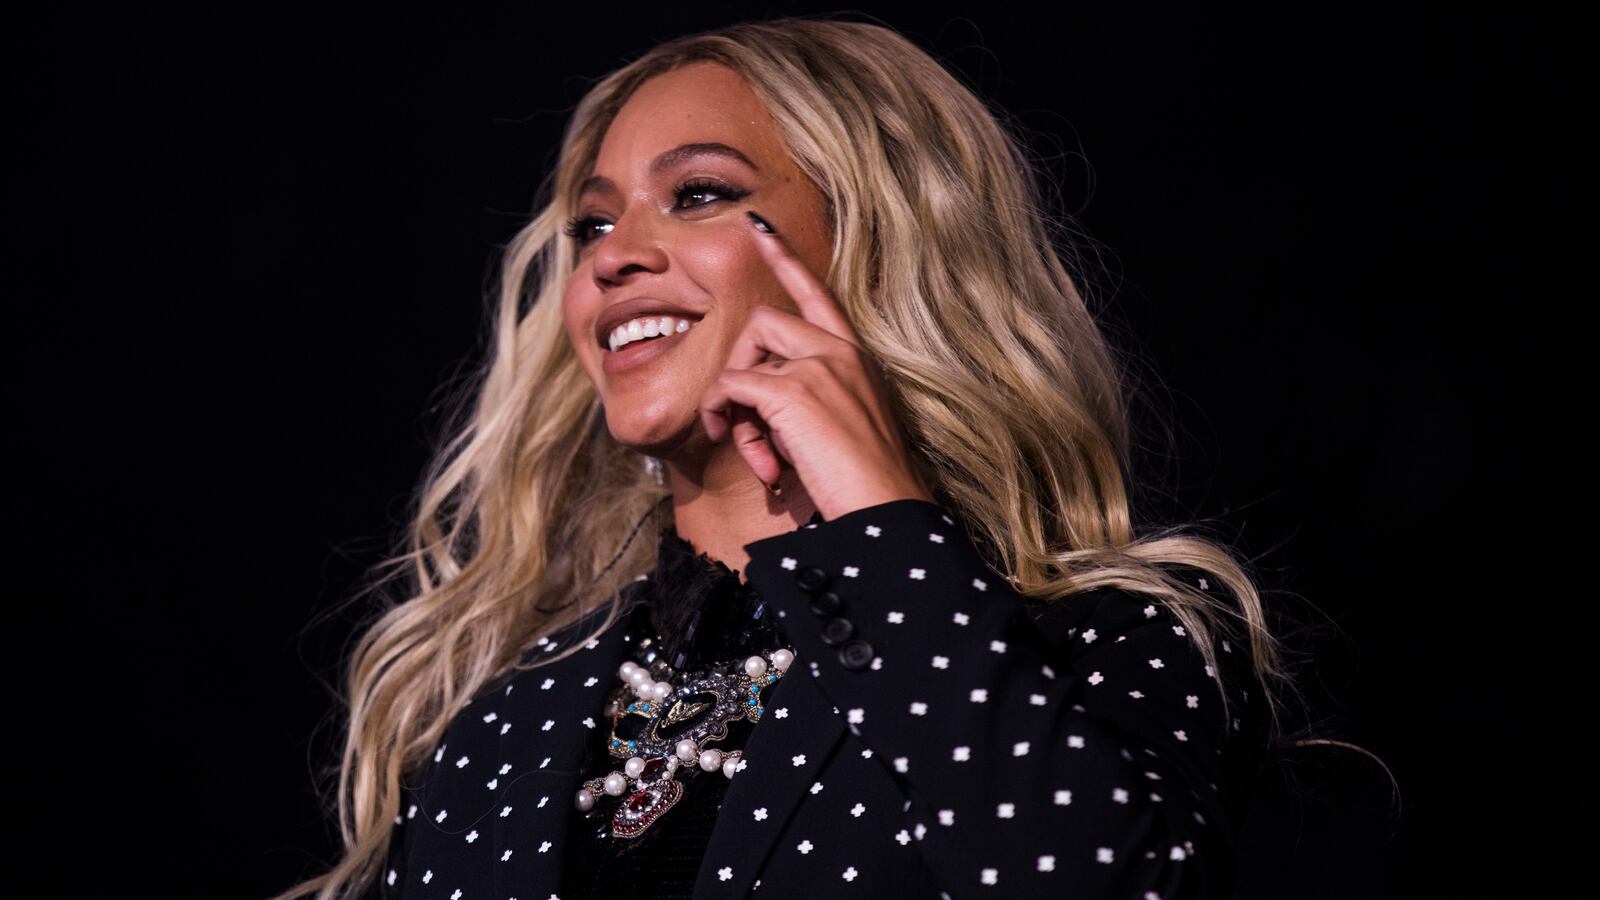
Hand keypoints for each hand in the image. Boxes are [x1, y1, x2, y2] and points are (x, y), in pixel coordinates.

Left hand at [698, 210, 935, 520]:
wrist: (885, 513)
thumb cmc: (865, 486)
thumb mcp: (838, 429)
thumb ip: (805, 405)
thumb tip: (759, 415)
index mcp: (855, 358)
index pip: (818, 294)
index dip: (786, 260)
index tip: (760, 229)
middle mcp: (839, 351)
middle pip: (762, 323)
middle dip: (738, 370)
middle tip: (743, 425)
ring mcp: (818, 367)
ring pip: (741, 358)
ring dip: (733, 408)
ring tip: (758, 454)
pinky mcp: (793, 392)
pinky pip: (731, 390)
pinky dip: (729, 422)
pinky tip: (759, 462)